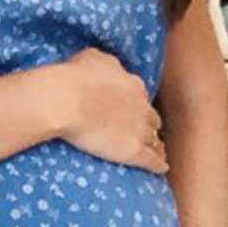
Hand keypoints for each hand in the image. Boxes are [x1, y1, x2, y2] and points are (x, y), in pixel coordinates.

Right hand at [49, 48, 168, 173]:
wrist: (66, 101)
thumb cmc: (73, 77)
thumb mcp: (91, 57)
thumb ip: (104, 62)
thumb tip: (104, 65)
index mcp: (133, 84)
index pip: (140, 96)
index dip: (135, 104)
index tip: (129, 110)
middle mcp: (142, 106)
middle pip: (152, 118)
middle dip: (148, 124)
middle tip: (141, 131)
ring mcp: (140, 130)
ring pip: (155, 139)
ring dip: (155, 144)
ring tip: (155, 151)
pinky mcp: (134, 151)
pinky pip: (152, 160)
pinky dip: (158, 164)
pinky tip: (161, 169)